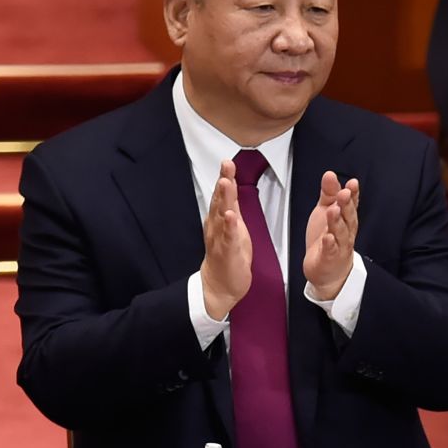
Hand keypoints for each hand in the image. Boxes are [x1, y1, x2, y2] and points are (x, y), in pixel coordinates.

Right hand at [200, 160, 251, 318]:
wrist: (219, 286)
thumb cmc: (228, 254)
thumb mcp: (232, 226)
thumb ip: (231, 205)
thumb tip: (230, 184)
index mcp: (219, 220)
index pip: (222, 196)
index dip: (225, 178)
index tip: (227, 161)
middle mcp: (216, 227)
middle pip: (219, 201)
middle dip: (223, 182)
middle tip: (226, 164)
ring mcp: (220, 239)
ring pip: (221, 216)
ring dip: (223, 199)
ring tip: (225, 182)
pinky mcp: (227, 253)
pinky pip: (228, 238)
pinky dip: (229, 227)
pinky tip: (230, 216)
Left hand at [303, 171, 358, 299]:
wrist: (327, 271)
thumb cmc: (328, 239)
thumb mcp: (326, 211)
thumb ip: (329, 194)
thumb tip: (330, 174)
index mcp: (346, 219)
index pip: (352, 204)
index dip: (353, 194)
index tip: (352, 183)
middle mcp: (346, 232)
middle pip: (348, 217)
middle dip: (347, 205)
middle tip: (344, 193)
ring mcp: (339, 246)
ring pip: (340, 232)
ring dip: (337, 221)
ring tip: (333, 210)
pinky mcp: (330, 259)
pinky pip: (331, 251)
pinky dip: (329, 244)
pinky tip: (327, 237)